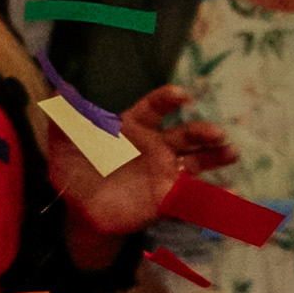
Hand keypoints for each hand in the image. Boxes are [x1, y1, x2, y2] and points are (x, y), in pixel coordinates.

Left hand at [47, 84, 230, 248]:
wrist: (78, 204)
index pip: (155, 108)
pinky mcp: (165, 198)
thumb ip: (66, 116)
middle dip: (202, 132)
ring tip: (231, 153)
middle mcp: (156, 147)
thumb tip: (61, 87)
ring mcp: (163, 172)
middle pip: (184, 135)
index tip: (182, 95)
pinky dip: (214, 199)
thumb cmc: (75, 164)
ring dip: (215, 158)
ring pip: (195, 163)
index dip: (168, 100)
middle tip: (217, 133)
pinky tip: (232, 197)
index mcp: (135, 126)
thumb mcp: (65, 140)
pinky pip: (192, 199)